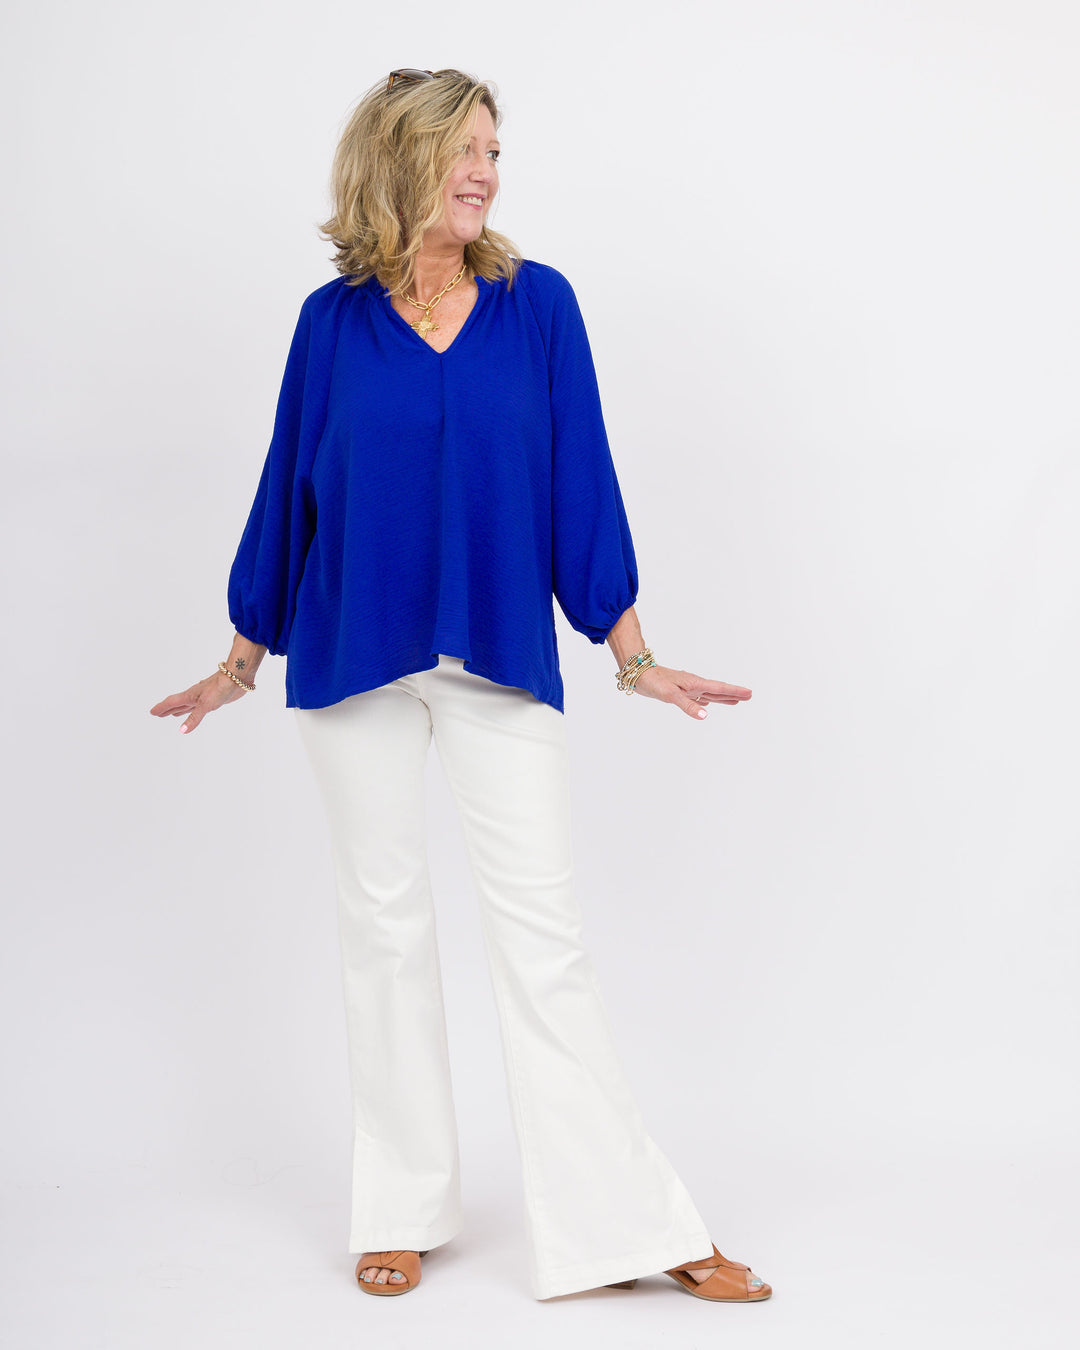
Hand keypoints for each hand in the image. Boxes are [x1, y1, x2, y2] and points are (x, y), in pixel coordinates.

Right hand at [149, 670, 248, 734]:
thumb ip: (194, 718)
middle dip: (167, 709)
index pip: (172, 702)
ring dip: (179, 709)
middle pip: (178, 703)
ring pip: (188, 704)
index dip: (162, 708)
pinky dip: (194, 709)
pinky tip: (197, 709)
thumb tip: (182, 731)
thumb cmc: (220, 687)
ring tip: (173, 713)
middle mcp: (195, 696)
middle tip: (158, 714)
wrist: (237, 677)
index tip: (152, 712)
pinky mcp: (215, 698)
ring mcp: (204, 696)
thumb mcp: (206, 705)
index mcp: (190, 696)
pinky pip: (199, 706)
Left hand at [630, 664, 750, 720]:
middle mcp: (693, 685)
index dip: (734, 692)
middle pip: (718, 691)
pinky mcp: (679, 692)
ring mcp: (687, 688)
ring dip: (723, 697)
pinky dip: (707, 700)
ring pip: (710, 694)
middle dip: (733, 694)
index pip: (719, 689)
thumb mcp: (670, 695)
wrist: (638, 674)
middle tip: (749, 696)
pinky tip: (708, 703)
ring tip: (735, 701)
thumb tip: (705, 716)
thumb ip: (688, 706)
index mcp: (694, 684)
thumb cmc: (654, 682)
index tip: (749, 693)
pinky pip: (699, 697)